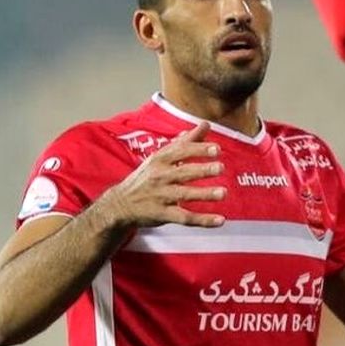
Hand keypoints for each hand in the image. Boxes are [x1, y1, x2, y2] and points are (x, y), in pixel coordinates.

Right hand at [97, 123, 225, 227]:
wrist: (121, 203)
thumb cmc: (146, 176)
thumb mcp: (161, 156)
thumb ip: (185, 142)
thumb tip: (205, 125)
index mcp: (160, 159)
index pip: (180, 152)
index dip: (198, 150)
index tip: (217, 149)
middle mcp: (160, 176)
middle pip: (183, 172)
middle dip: (202, 170)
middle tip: (220, 167)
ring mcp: (161, 196)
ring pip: (185, 195)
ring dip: (204, 194)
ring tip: (223, 192)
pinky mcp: (163, 214)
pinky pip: (185, 218)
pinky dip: (203, 220)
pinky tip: (220, 220)